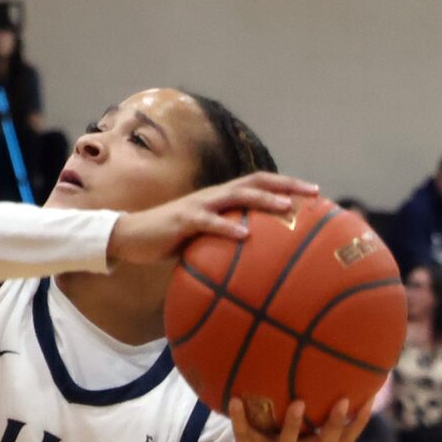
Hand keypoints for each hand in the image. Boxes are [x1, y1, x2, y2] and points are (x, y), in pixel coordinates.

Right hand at [108, 171, 319, 265]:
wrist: (128, 237)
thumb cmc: (163, 240)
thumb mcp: (196, 239)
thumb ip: (218, 242)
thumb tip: (242, 260)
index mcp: (218, 197)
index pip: (258, 183)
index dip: (285, 184)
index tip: (312, 192)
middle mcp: (213, 195)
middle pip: (257, 182)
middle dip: (286, 185)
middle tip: (313, 192)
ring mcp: (198, 205)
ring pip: (238, 195)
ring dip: (264, 200)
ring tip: (286, 207)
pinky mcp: (183, 221)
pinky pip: (210, 222)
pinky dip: (228, 227)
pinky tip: (245, 235)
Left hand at [202, 397, 371, 441]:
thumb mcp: (288, 432)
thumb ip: (303, 412)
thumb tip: (319, 371)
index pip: (342, 440)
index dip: (358, 423)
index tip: (370, 398)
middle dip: (335, 423)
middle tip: (344, 400)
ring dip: (293, 423)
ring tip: (299, 402)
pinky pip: (243, 432)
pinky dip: (238, 417)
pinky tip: (235, 399)